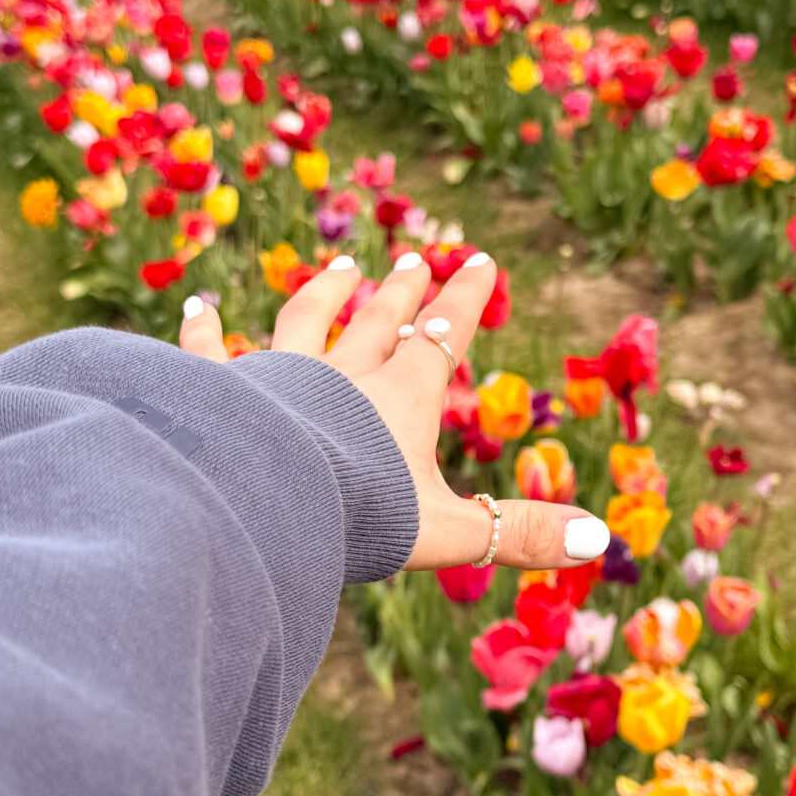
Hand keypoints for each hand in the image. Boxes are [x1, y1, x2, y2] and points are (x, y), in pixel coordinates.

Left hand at [178, 252, 609, 571]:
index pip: (441, 337)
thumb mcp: (450, 532)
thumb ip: (519, 532)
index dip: (463, 300)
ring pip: (306, 322)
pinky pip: (211, 355)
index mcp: (400, 399)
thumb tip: (598, 537)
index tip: (479, 260)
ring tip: (341, 263)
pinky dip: (204, 332)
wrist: (261, 505)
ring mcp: (277, 378)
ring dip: (326, 292)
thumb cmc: (357, 517)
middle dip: (404, 291)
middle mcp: (341, 375)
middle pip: (379, 322)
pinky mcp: (223, 393)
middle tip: (418, 258)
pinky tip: (196, 308)